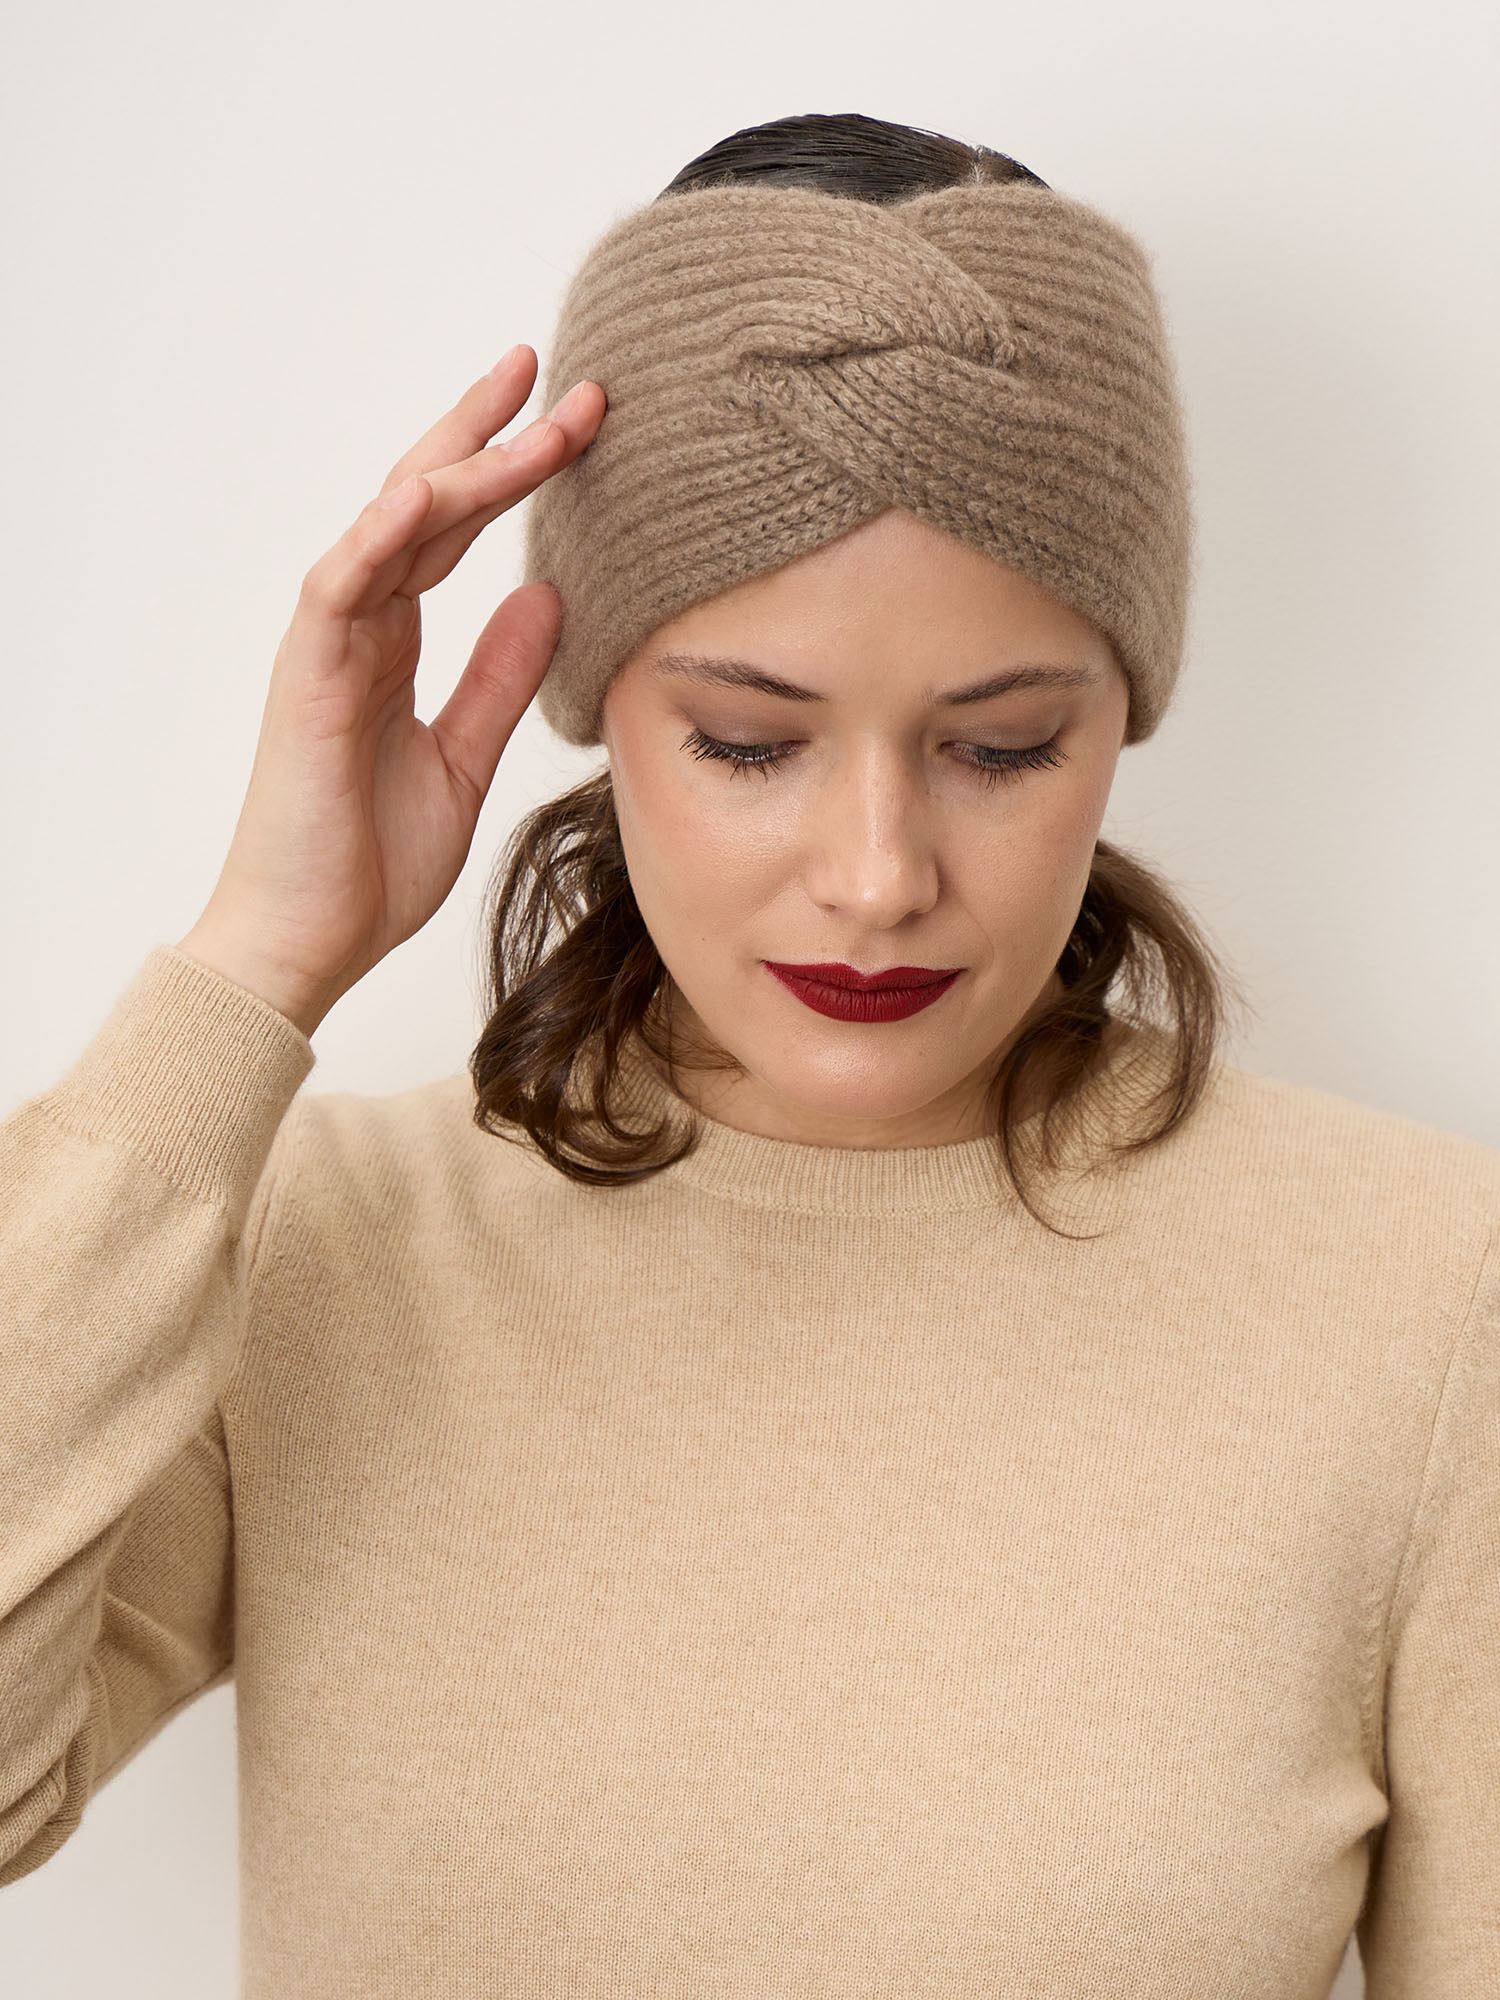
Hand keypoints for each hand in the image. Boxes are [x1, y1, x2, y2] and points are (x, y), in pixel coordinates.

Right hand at [176, 346, 605, 1035]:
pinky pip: (341, 587)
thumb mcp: (464, 757)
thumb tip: (550, 598)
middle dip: (492, 435)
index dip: (509, 471)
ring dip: (461, 464)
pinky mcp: (309, 679)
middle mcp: (358, 625)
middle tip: (563, 377)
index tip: (574, 419)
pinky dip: (381, 537)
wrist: (310, 941)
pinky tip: (430, 491)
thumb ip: (499, 677)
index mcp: (390, 641)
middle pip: (425, 502)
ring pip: (394, 526)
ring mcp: (328, 645)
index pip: (451, 531)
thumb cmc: (370, 862)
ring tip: (528, 406)